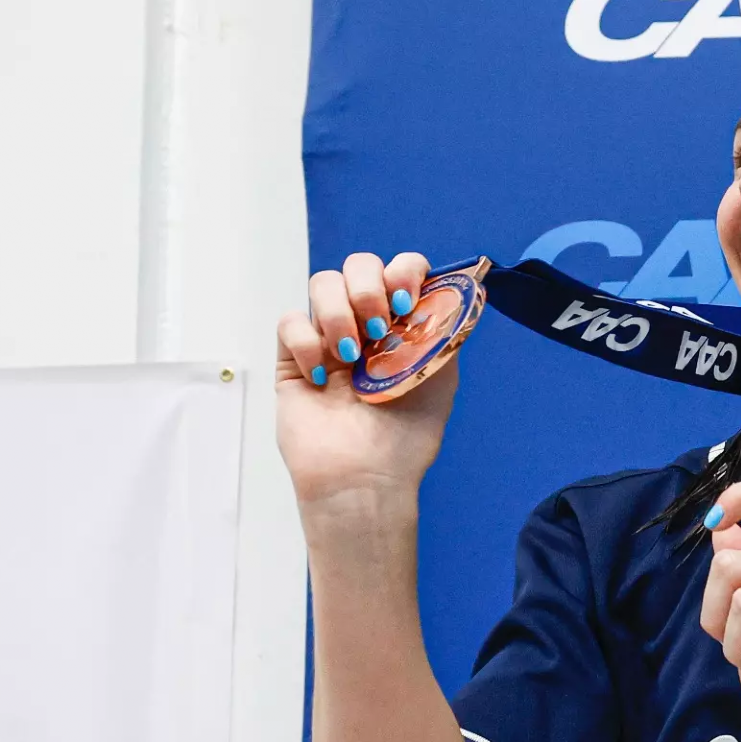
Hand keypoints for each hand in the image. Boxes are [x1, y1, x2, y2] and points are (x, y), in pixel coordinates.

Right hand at [275, 251, 457, 514]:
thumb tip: (450, 291)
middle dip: (368, 285)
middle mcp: (365, 326)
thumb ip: (442, 330)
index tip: (406, 301)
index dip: (403, 270)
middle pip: (358, 265)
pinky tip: (322, 377)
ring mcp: (328, 339)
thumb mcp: (441, 377)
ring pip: (322, 283)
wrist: (364, 476)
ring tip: (350, 355)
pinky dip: (306, 342)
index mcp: (402, 326)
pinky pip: (290, 321)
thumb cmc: (405, 438)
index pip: (400, 270)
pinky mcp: (293, 359)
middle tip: (378, 327)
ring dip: (339, 312)